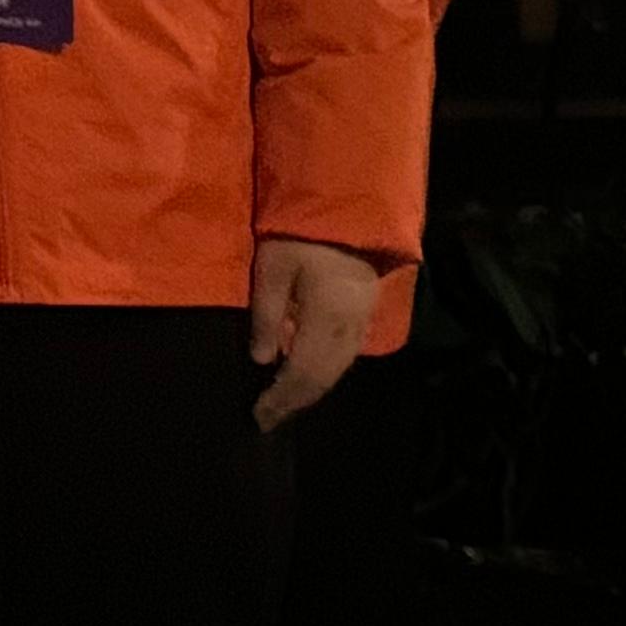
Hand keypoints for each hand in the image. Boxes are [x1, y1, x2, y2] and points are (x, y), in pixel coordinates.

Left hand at [249, 237, 378, 425]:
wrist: (348, 208)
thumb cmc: (300, 235)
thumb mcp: (271, 269)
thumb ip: (266, 315)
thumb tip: (261, 358)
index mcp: (326, 319)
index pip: (303, 373)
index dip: (282, 398)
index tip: (260, 417)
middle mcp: (349, 328)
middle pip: (324, 378)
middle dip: (296, 401)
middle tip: (269, 418)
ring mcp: (362, 321)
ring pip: (338, 369)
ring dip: (311, 390)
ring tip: (284, 403)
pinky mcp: (365, 313)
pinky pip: (345, 355)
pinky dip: (324, 372)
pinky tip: (306, 375)